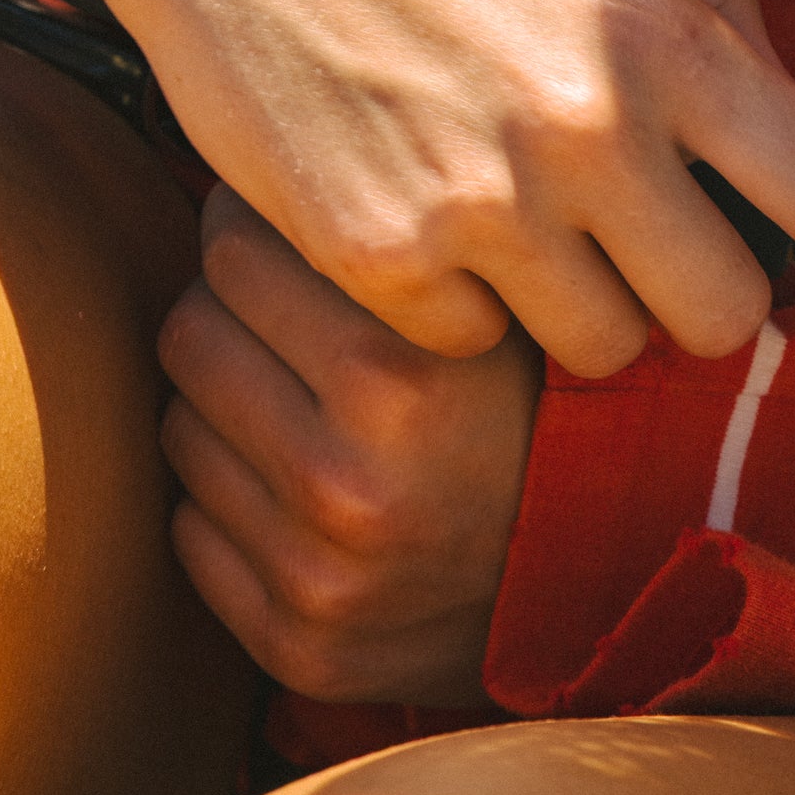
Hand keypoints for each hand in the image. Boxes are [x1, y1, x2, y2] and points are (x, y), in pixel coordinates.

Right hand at [0, 0, 794, 379]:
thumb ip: (711, 11)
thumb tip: (794, 122)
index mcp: (667, 34)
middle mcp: (591, 129)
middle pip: (718, 316)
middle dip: (701, 299)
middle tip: (648, 242)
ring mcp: (482, 202)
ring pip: (598, 350)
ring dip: (579, 305)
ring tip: (519, 207)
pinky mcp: (378, 257)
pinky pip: (473, 348)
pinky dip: (464, 307)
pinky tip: (425, 211)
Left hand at [158, 184, 542, 705]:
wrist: (615, 581)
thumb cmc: (549, 404)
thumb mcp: (502, 299)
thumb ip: (398, 241)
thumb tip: (272, 151)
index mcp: (400, 377)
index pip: (234, 251)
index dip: (254, 220)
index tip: (283, 219)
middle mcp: (346, 481)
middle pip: (189, 333)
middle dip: (226, 303)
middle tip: (277, 299)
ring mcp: (315, 574)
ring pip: (179, 425)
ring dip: (223, 398)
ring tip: (298, 389)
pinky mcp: (295, 643)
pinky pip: (191, 528)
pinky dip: (229, 493)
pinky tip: (298, 477)